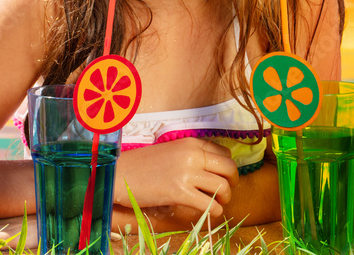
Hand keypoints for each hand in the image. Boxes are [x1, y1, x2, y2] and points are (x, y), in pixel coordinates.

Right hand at [120, 138, 236, 216]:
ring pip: (223, 187)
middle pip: (230, 168)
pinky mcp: (180, 192)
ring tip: (216, 202)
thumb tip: (214, 170)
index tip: (221, 177)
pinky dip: (214, 211)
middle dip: (232, 183)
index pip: (225, 153)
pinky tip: (207, 212)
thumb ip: (192, 156)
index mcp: (190, 142)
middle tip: (224, 192)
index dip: (227, 167)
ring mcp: (186, 173)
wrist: (120, 174)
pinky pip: (210, 205)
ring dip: (224, 199)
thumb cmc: (143, 165)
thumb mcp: (172, 151)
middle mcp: (192, 155)